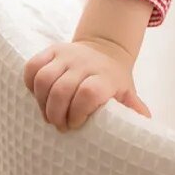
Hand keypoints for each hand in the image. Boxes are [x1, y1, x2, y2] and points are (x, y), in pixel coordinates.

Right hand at [23, 38, 150, 130]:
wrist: (105, 50)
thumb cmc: (111, 80)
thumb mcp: (125, 93)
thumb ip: (133, 108)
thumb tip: (144, 122)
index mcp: (105, 75)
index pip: (89, 92)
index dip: (79, 112)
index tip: (77, 123)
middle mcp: (85, 62)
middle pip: (62, 89)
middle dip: (56, 114)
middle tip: (60, 124)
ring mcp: (67, 55)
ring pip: (44, 79)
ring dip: (42, 102)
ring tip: (49, 113)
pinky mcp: (52, 50)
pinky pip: (32, 66)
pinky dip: (30, 83)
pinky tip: (39, 95)